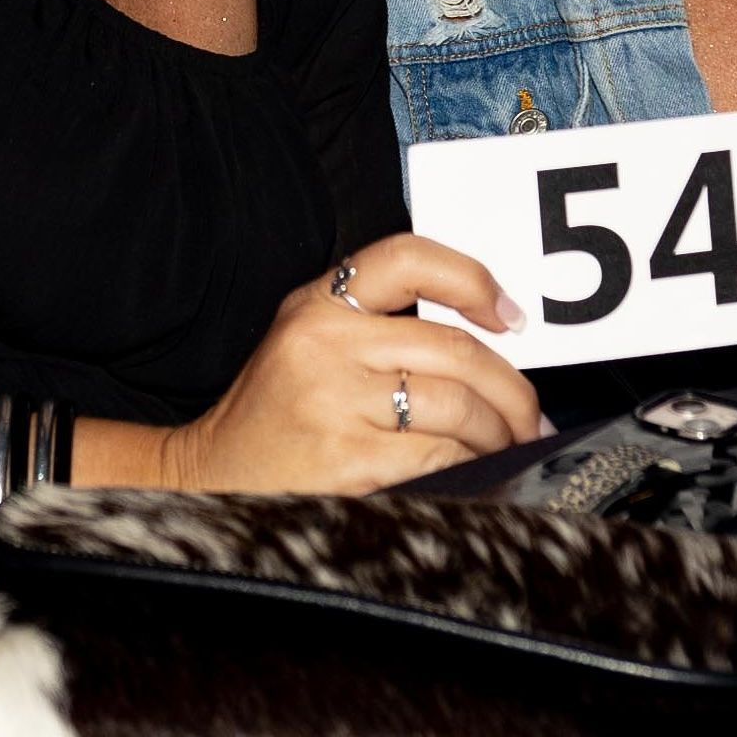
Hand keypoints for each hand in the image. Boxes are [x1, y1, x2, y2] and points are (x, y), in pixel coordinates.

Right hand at [161, 233, 540, 495]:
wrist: (207, 477)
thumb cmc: (273, 415)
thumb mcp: (307, 343)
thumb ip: (377, 326)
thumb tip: (489, 342)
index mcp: (317, 304)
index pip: (408, 259)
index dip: (473, 280)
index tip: (510, 316)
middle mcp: (325, 342)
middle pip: (454, 349)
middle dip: (512, 390)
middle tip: (529, 416)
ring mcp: (335, 402)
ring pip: (457, 407)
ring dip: (499, 436)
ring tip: (505, 450)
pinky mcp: (348, 461)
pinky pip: (440, 458)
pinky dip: (473, 469)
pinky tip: (476, 476)